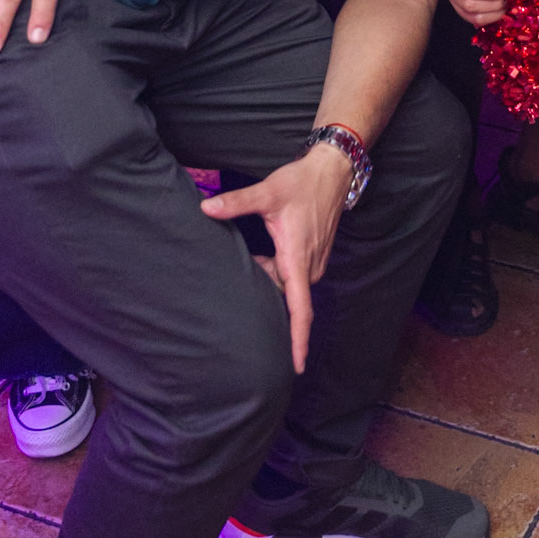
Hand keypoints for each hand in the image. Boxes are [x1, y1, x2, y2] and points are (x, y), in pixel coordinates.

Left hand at [200, 145, 351, 370]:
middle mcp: (309, 267)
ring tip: (251, 259)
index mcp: (298, 259)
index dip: (297, 340)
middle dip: (263, 292)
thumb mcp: (268, 191)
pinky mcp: (314, 256)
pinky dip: (275, 269)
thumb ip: (237, 203)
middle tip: (243, 274)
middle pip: (284, 297)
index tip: (295, 366)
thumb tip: (206, 208)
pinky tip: (264, 252)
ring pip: (286, 285)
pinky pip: (291, 275)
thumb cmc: (302, 183)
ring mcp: (314, 263)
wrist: (332, 171)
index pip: (300, 309)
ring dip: (268, 276)